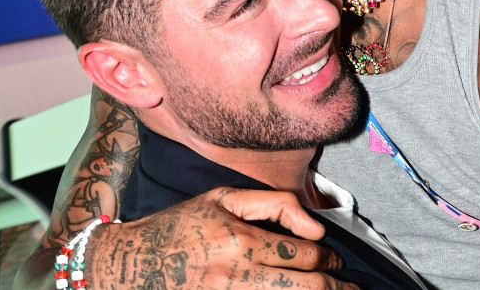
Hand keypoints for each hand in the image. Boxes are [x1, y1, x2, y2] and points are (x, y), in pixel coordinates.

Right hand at [85, 188, 357, 288]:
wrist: (127, 266)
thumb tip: (316, 225)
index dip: (328, 257)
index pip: (303, 252)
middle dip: (336, 287)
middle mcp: (236, 275)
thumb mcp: (222, 198)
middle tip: (351, 287)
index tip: (335, 259)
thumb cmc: (178, 227)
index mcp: (241, 240)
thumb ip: (275, 205)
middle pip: (305, 286)